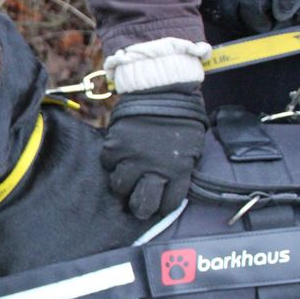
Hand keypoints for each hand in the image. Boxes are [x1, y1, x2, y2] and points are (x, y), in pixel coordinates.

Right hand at [101, 87, 207, 219]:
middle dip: (140, 207)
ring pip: (119, 186)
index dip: (163, 206)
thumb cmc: (181, 120)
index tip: (158, 204)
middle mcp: (155, 169)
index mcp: (179, 171)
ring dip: (122, 182)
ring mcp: (133, 158)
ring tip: (126, 174)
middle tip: (137, 204)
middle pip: (142, 204)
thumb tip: (167, 188)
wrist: (162, 91)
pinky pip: (107, 164)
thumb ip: (180, 171)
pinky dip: (111, 161)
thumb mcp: (192, 149)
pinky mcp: (115, 146)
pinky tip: (119, 154)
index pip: (169, 204)